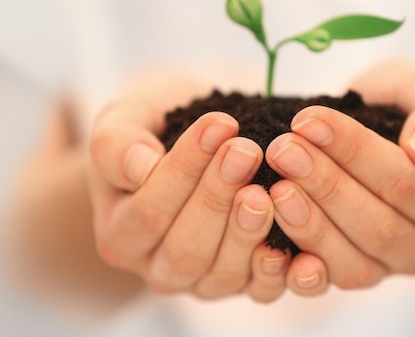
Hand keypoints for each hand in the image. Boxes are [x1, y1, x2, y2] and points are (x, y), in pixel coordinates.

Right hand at [88, 73, 288, 301]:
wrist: (183, 146)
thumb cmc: (153, 133)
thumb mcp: (123, 123)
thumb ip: (118, 145)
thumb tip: (140, 167)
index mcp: (121, 234)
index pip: (148, 211)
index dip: (184, 169)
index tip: (219, 124)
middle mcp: (158, 268)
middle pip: (186, 249)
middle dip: (218, 197)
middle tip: (246, 151)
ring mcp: (202, 281)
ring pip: (223, 273)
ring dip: (248, 230)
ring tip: (268, 187)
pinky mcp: (242, 284)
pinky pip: (260, 290)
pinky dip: (280, 271)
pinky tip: (296, 241)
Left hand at [264, 60, 414, 292]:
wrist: (395, 139)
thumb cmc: (408, 111)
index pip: (400, 179)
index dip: (351, 150)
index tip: (306, 120)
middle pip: (375, 224)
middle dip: (323, 185)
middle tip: (281, 150)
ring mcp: (390, 266)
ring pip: (352, 262)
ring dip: (308, 226)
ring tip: (273, 188)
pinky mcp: (357, 276)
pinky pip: (329, 282)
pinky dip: (299, 270)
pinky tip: (269, 243)